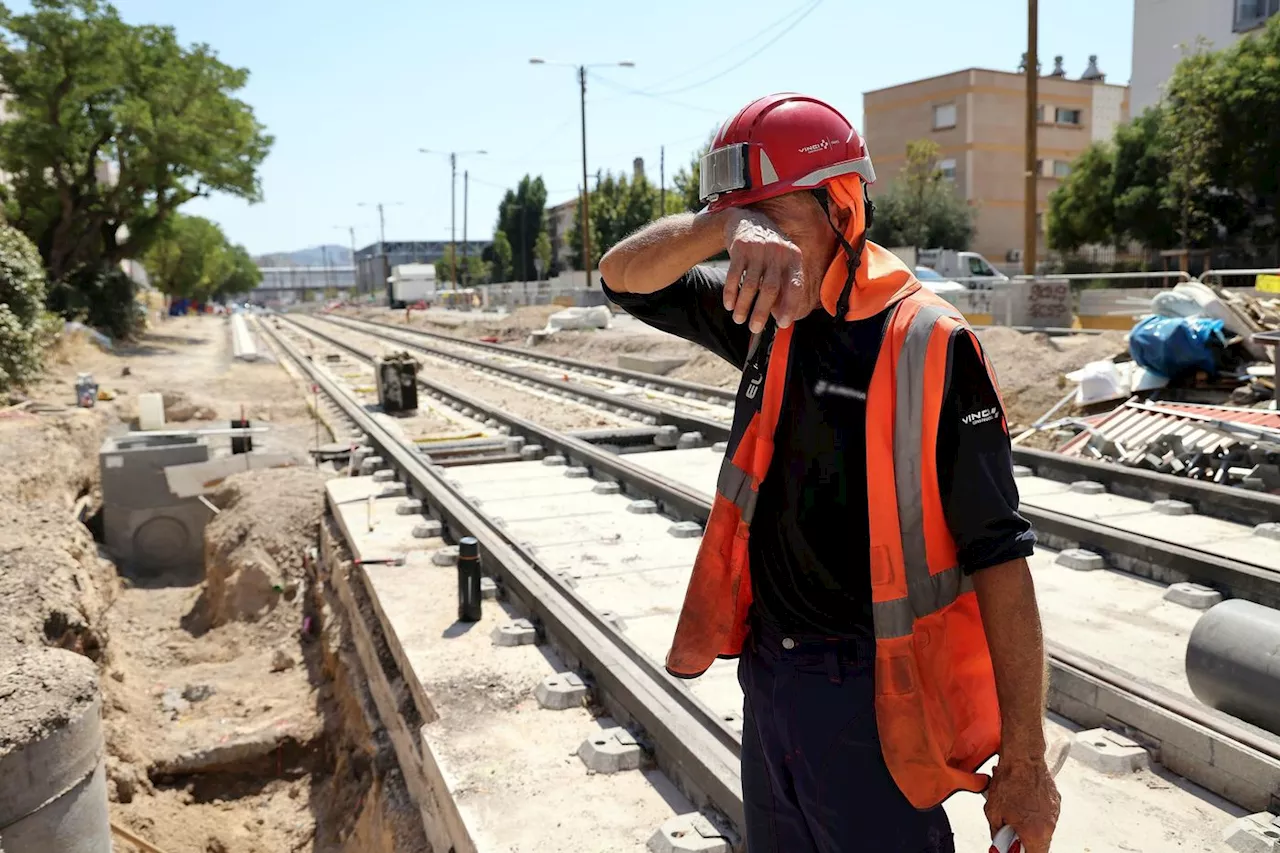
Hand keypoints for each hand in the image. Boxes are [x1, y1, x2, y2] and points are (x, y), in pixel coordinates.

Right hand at [721, 209, 803, 332]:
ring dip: (743, 306)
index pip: (795, 285)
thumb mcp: (782, 262)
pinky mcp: (740, 248)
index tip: (782, 324)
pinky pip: (734, 276)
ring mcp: (758, 249)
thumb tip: (782, 318)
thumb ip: (784, 286)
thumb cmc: (767, 250)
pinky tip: (729, 305)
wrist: (746, 220)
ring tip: (739, 319)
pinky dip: (731, 293)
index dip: (789, 306)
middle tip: (754, 329)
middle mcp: (778, 251)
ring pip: (750, 285)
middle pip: (770, 289)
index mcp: (793, 257)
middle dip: (761, 312)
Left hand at [984, 757, 1059, 852]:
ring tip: (1016, 814)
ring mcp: (1055, 813)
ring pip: (1044, 831)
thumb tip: (999, 842)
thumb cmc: (1009, 781)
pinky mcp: (1056, 802)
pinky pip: (1046, 816)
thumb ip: (997, 833)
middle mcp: (1049, 825)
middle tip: (1012, 834)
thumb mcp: (993, 812)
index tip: (1013, 849)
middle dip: (1025, 842)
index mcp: (1035, 833)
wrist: (1022, 758)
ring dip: (1031, 828)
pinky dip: (1036, 815)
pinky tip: (1023, 803)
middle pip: (1040, 846)